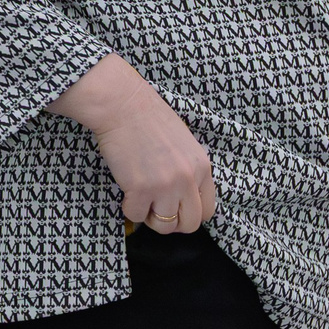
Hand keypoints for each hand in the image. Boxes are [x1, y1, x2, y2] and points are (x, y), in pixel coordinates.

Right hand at [52, 54, 215, 233]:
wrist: (121, 103)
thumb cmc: (148, 118)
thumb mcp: (185, 144)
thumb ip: (189, 170)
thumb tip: (184, 197)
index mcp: (202, 168)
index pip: (208, 210)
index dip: (189, 213)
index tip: (175, 207)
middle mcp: (189, 180)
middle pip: (190, 224)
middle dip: (172, 222)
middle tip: (157, 209)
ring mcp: (166, 186)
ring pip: (165, 226)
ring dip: (151, 218)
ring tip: (142, 201)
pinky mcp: (141, 189)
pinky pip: (137, 216)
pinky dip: (130, 209)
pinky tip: (127, 192)